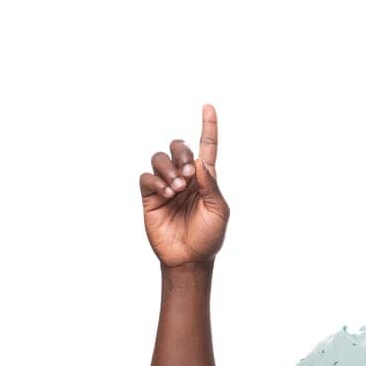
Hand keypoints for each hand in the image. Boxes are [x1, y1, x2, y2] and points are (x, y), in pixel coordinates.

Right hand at [139, 104, 229, 266]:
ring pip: (160, 158)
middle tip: (190, 173)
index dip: (208, 126)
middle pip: (179, 146)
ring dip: (169, 169)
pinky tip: (166, 194)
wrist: (189, 259)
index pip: (207, 146)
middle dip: (183, 153)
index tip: (208, 107)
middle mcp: (185, 178)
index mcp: (205, 179)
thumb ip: (211, 185)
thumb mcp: (219, 210)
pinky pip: (147, 177)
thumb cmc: (208, 236)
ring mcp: (166, 186)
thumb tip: (201, 163)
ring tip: (177, 188)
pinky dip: (156, 181)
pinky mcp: (150, 197)